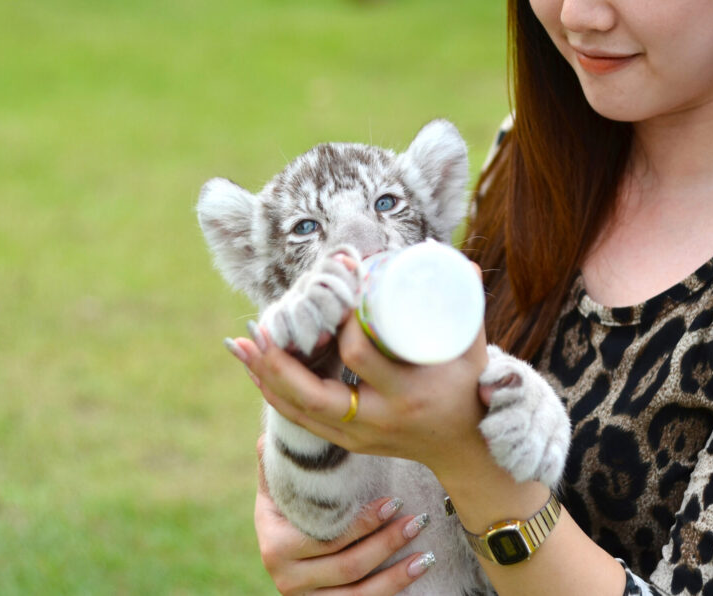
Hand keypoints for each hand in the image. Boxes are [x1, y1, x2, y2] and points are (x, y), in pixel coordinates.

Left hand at [230, 314, 489, 477]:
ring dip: (266, 377)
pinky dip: (275, 396)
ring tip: (240, 345)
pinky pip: (301, 423)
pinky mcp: (348, 444)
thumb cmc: (468, 391)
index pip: (359, 356)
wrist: (466, 450)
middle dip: (278, 363)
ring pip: (299, 412)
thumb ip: (467, 306)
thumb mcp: (472, 351)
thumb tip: (462, 261)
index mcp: (406, 393)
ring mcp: (359, 436)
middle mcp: (377, 419)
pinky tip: (256, 373)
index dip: (341, 326)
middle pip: (312, 395)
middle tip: (255, 329)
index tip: (337, 301)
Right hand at [253, 437, 436, 594]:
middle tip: (416, 519)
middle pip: (346, 565)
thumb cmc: (286, 510)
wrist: (284, 554)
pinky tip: (419, 567)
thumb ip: (278, 467)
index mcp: (274, 545)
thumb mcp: (278, 491)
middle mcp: (286, 578)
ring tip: (424, 547)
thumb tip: (271, 436)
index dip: (362, 524)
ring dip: (397, 570)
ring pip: (359, 591)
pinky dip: (395, 586)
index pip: (324, 537)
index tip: (393, 501)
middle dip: (386, 543)